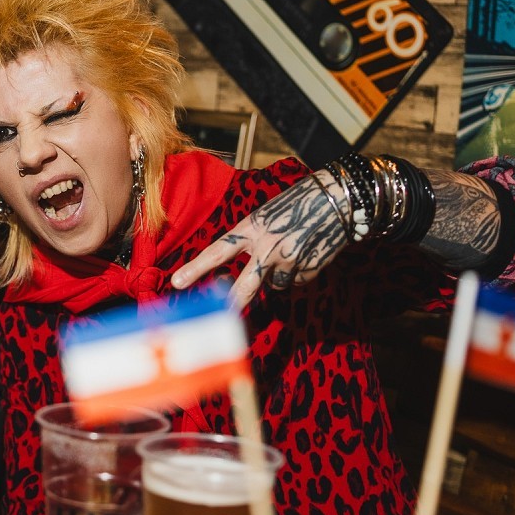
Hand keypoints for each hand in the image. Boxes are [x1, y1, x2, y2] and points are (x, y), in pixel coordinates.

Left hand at [170, 171, 349, 308]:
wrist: (338, 198)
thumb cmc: (294, 204)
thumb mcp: (264, 216)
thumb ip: (250, 242)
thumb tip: (242, 277)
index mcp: (251, 228)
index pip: (217, 251)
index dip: (196, 268)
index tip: (176, 283)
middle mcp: (268, 247)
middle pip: (245, 285)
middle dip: (231, 304)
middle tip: (217, 317)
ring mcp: (290, 261)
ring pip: (274, 285)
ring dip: (277, 277)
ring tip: (290, 251)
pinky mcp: (308, 269)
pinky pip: (295, 281)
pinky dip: (298, 273)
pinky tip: (306, 253)